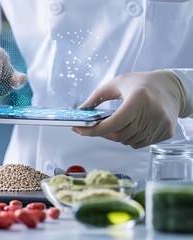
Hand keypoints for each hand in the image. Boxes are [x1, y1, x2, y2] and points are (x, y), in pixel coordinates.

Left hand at [72, 70, 186, 148]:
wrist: (171, 87)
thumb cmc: (141, 84)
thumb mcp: (116, 83)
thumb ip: (96, 97)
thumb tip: (80, 111)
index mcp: (139, 99)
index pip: (113, 123)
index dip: (95, 130)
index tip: (80, 130)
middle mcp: (152, 113)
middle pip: (119, 135)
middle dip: (104, 133)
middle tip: (96, 126)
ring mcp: (161, 124)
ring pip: (128, 141)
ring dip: (118, 135)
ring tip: (118, 122)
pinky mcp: (166, 132)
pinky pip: (140, 143)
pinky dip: (131, 138)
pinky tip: (132, 125)